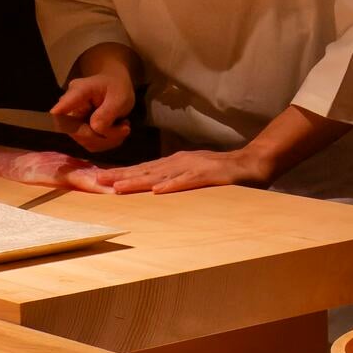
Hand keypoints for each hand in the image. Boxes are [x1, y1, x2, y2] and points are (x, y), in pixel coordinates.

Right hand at [50, 63, 136, 150]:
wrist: (115, 88)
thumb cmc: (117, 87)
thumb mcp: (119, 97)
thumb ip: (108, 112)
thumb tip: (95, 128)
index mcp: (79, 91)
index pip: (64, 103)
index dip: (60, 112)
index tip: (55, 115)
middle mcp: (71, 107)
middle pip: (77, 131)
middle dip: (103, 136)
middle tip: (125, 128)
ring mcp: (73, 121)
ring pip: (85, 141)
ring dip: (108, 140)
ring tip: (122, 126)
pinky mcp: (79, 132)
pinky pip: (91, 144)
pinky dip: (106, 142)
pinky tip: (115, 131)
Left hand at [89, 148, 259, 195]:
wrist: (253, 163)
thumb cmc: (223, 173)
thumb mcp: (194, 175)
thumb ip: (176, 180)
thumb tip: (153, 189)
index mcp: (175, 163)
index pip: (144, 169)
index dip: (122, 174)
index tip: (101, 180)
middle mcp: (180, 162)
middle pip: (146, 170)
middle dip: (122, 176)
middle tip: (99, 182)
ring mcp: (194, 167)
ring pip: (161, 175)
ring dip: (139, 181)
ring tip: (119, 187)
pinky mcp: (209, 175)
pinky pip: (188, 181)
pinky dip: (172, 185)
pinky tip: (158, 190)